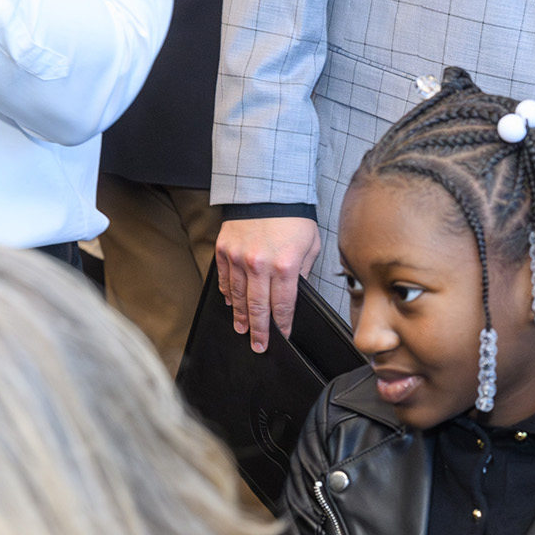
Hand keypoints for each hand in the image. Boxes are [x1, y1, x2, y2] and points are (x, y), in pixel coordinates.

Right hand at [215, 216, 321, 352]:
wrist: (268, 188)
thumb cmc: (294, 216)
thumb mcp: (310, 244)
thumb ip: (303, 271)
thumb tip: (295, 291)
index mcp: (285, 266)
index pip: (283, 305)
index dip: (283, 324)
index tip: (282, 335)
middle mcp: (259, 266)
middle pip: (258, 308)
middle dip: (259, 331)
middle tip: (258, 346)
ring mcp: (238, 259)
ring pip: (238, 297)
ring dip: (241, 316)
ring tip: (242, 329)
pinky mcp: (224, 250)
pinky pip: (225, 279)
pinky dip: (228, 294)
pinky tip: (231, 304)